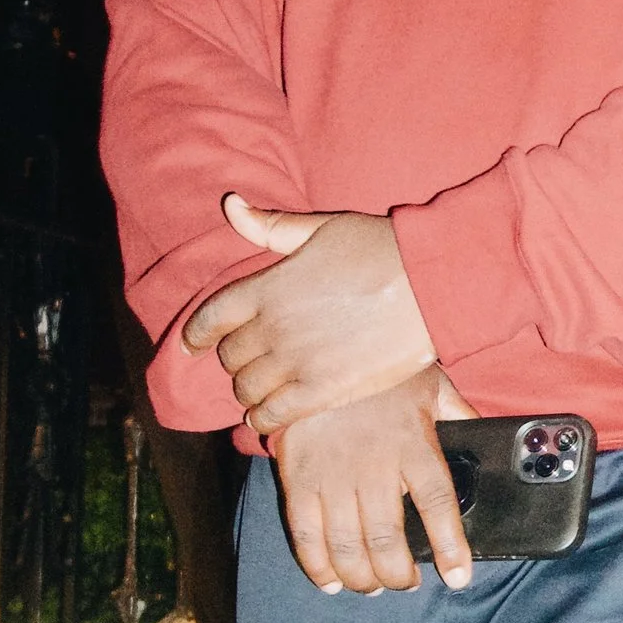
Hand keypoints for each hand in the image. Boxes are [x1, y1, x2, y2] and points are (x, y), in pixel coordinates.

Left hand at [185, 197, 470, 436]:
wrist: (429, 285)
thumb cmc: (380, 249)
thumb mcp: (322, 228)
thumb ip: (271, 225)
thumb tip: (229, 204)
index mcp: (267, 286)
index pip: (211, 317)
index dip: (197, 334)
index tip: (193, 343)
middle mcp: (272, 327)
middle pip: (230, 357)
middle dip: (234, 360)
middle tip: (246, 362)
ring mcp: (295, 361)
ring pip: (247, 388)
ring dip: (248, 390)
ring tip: (259, 389)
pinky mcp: (322, 390)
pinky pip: (273, 415)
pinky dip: (263, 418)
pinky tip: (268, 417)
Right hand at [273, 383, 474, 593]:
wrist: (320, 344)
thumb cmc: (379, 367)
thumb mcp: (430, 384)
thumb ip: (458, 414)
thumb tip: (485, 433)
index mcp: (414, 446)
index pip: (438, 507)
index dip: (451, 548)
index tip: (457, 578)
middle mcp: (375, 467)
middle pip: (388, 542)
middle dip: (399, 575)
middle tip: (406, 582)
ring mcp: (333, 476)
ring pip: (348, 547)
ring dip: (362, 578)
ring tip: (372, 585)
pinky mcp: (298, 478)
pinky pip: (306, 534)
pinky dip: (317, 565)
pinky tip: (331, 580)